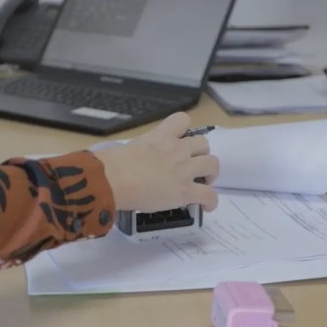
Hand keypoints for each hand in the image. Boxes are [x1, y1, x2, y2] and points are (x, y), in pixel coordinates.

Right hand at [93, 112, 218, 211]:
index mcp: (161, 136)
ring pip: (213, 164)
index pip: (182, 120)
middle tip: (192, 166)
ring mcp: (185, 170)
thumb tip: (132, 158)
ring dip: (210, 173)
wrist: (114, 180)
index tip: (179, 140)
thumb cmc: (113, 164)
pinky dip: (211, 201)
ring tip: (202, 182)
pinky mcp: (186, 191)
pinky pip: (210, 195)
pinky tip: (206, 206)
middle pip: (203, 143)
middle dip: (201, 153)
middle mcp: (177, 149)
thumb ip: (139, 150)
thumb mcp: (129, 147)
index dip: (185, 130)